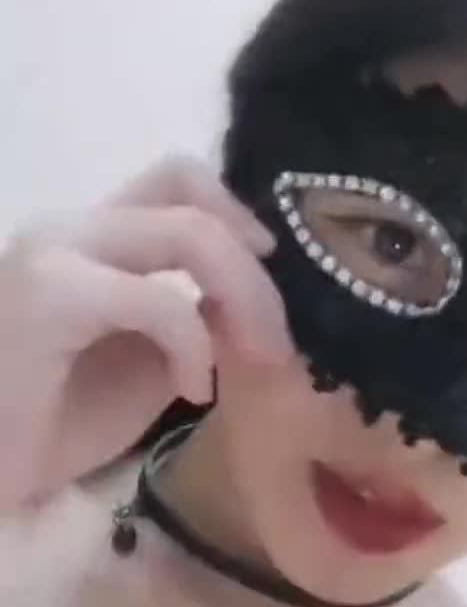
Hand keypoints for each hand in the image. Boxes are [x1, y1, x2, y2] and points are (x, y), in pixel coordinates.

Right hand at [0, 157, 292, 509]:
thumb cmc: (55, 427)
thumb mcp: (152, 364)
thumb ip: (199, 319)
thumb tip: (255, 300)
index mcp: (93, 238)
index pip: (177, 179)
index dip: (235, 210)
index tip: (269, 267)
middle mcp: (72, 228)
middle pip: (192, 196)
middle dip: (255, 268)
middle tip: (277, 340)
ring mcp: (56, 252)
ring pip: (189, 231)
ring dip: (245, 295)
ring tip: (255, 359)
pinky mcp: (50, 294)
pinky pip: (160, 301)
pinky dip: (196, 345)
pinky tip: (194, 391)